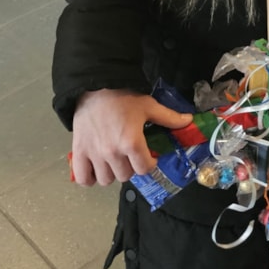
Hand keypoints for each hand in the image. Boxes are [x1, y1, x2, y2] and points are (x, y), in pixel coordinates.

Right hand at [71, 88, 192, 185]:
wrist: (95, 87)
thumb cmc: (124, 97)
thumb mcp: (149, 105)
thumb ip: (169, 117)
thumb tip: (188, 120)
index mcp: (131, 142)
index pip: (144, 169)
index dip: (149, 163)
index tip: (148, 157)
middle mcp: (112, 152)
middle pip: (125, 176)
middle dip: (131, 167)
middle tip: (130, 156)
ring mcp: (94, 155)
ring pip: (106, 180)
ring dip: (112, 173)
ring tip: (114, 161)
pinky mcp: (79, 153)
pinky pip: (83, 179)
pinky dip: (89, 178)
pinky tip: (95, 169)